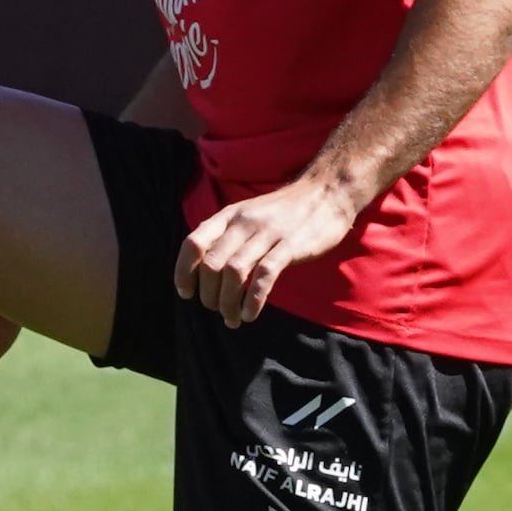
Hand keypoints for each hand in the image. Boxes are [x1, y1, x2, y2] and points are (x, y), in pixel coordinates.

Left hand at [175, 173, 362, 326]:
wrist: (328, 191)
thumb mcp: (249, 214)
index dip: (183, 271)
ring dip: (228, 302)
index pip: (193, 243)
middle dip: (208, 294)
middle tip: (215, 310)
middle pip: (211, 264)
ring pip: (234, 272)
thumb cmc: (286, 211)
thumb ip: (227, 235)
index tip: (186, 293)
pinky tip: (249, 314)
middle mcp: (244, 223)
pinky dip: (253, 300)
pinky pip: (264, 276)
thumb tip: (203, 265)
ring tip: (231, 319)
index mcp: (229, 215)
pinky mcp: (290, 246)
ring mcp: (267, 234)